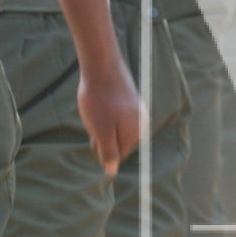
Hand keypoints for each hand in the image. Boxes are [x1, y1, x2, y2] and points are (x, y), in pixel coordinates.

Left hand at [76, 59, 143, 175]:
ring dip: (102, 123)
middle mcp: (141, 122)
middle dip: (102, 135)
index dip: (101, 147)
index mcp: (136, 133)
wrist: (101, 65)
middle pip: (117, 141)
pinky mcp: (130, 99)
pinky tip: (99, 101)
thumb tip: (112, 171)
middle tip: (94, 118)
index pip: (117, 154)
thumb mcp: (100, 131)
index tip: (94, 131)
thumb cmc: (99, 100)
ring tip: (95, 108)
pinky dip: (105, 112)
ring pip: (114, 127)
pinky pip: (116, 114)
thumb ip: (108, 152)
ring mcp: (137, 109)